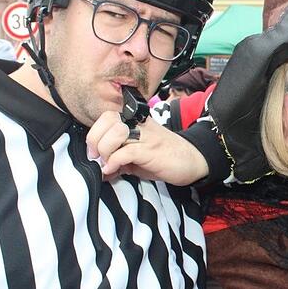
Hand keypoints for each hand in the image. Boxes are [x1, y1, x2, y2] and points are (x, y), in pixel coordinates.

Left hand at [86, 110, 208, 185]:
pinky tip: (113, 171)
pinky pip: (126, 152)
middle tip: (98, 159)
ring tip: (108, 164)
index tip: (94, 153)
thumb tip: (100, 169)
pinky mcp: (151, 150)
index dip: (95, 134)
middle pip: (108, 120)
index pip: (107, 117)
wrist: (193, 161)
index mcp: (135, 123)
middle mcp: (140, 125)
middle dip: (96, 141)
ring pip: (116, 132)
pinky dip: (114, 162)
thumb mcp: (137, 158)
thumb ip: (119, 159)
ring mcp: (146, 136)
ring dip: (105, 150)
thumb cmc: (164, 158)